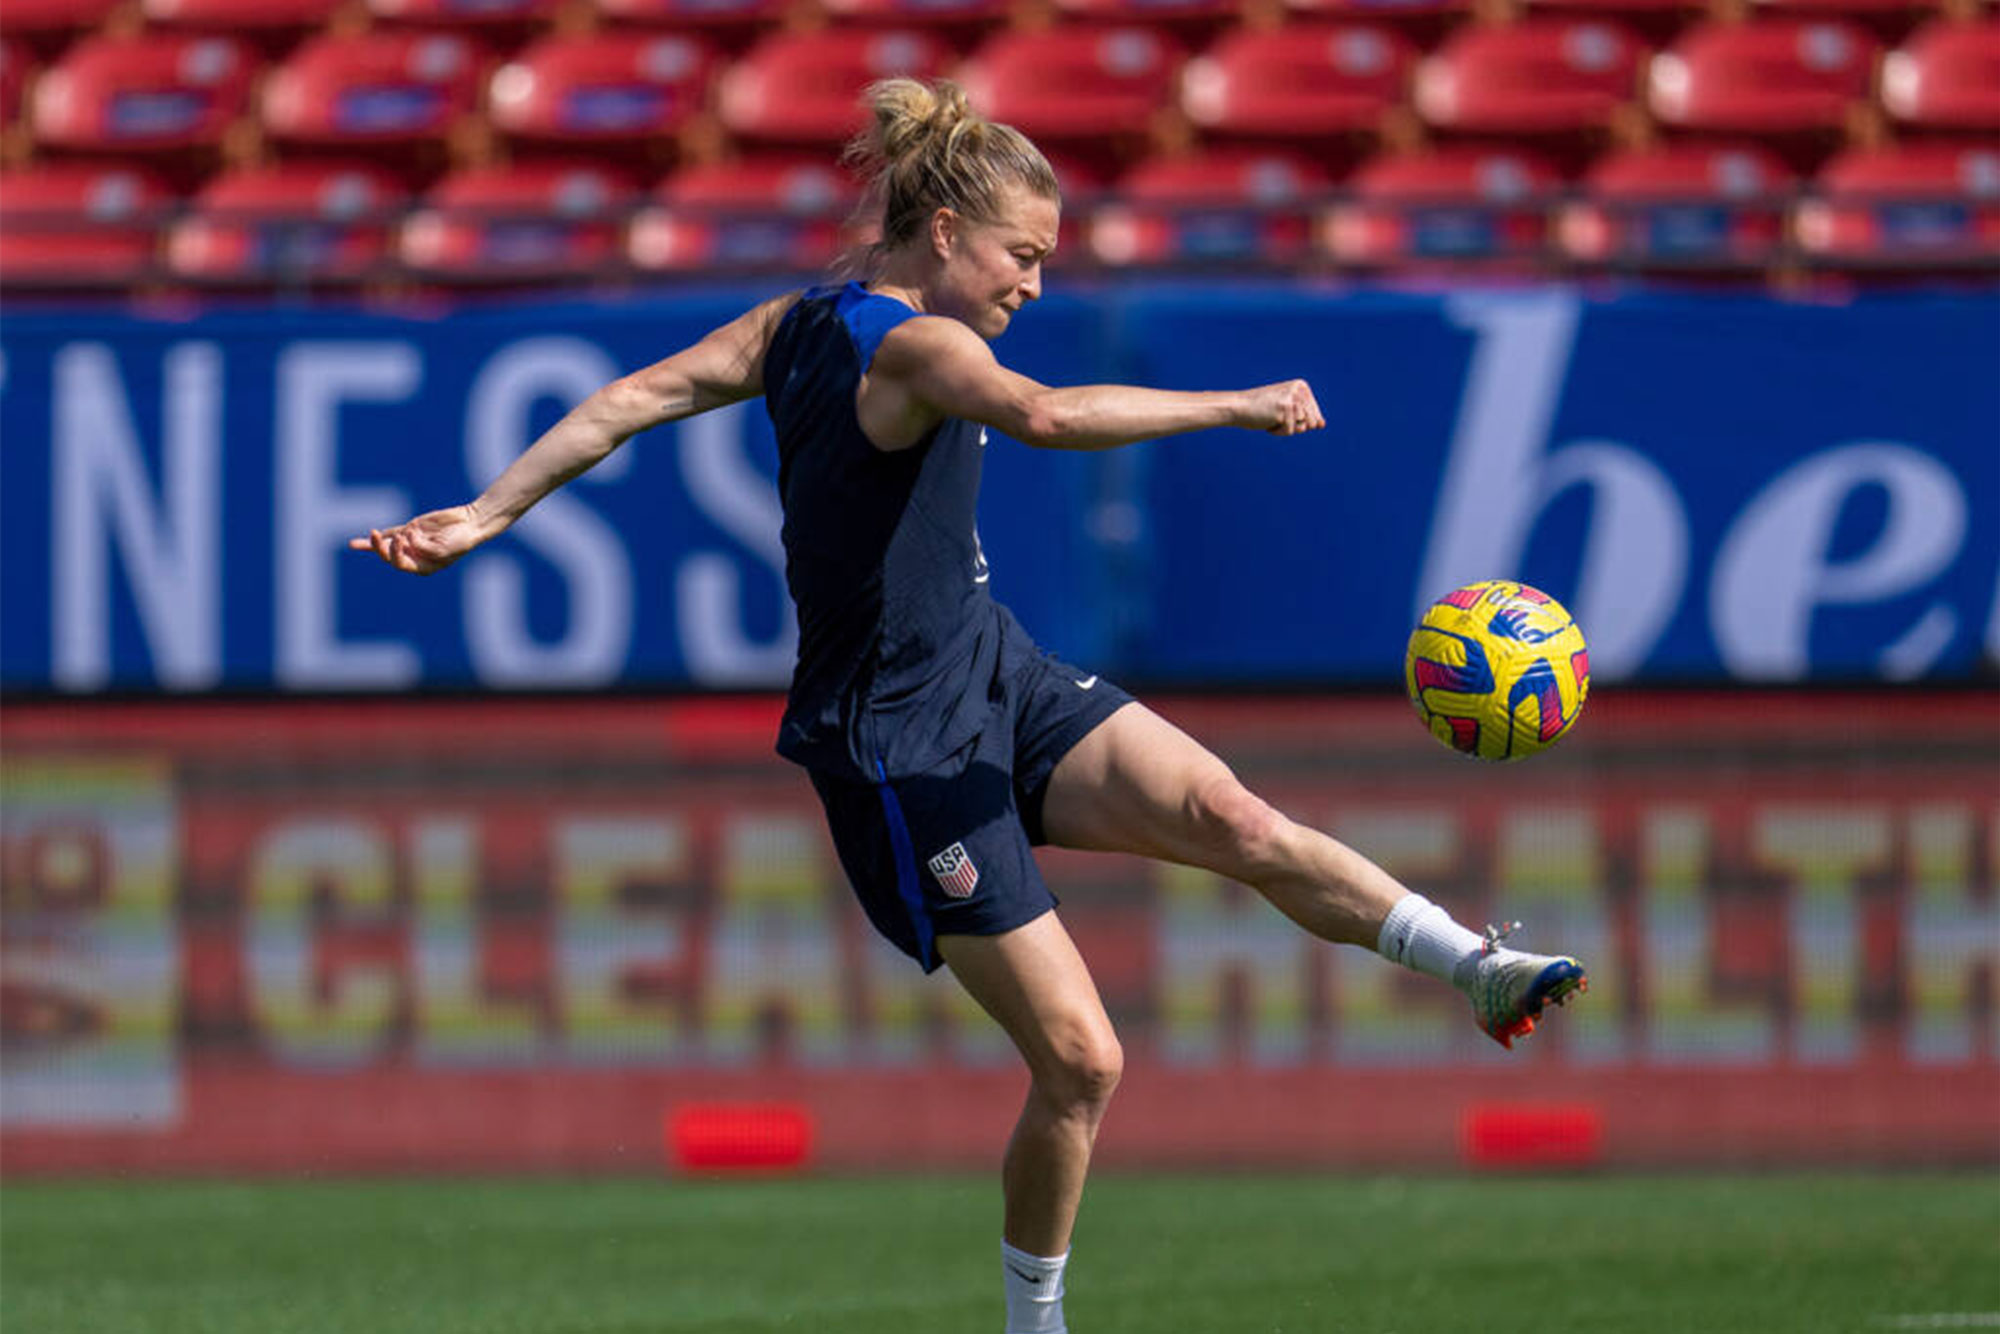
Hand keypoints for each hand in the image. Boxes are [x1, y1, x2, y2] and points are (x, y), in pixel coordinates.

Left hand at [348, 504, 487, 574]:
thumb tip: (407, 536)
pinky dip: (376, 538)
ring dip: (373, 544)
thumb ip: (424, 547)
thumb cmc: (460, 541)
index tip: (403, 538)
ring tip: (357, 542)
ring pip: (386, 546)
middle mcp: (414, 556)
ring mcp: (411, 543)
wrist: (470, 523)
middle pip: (389, 556)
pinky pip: (389, 534)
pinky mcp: (410, 530)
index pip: (401, 564)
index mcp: (422, 566)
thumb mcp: (444, 549)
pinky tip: (355, 545)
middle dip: (380, 548)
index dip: (397, 553)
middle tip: (375, 535)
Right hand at [1242, 380, 1324, 435]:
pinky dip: (1278, 432)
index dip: (1299, 421)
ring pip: (1303, 427)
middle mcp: (1299, 390)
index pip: (1315, 415)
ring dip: (1286, 429)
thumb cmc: (1261, 409)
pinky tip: (1267, 422)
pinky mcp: (1285, 409)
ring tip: (1272, 418)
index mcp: (1302, 386)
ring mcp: (1293, 399)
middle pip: (1312, 422)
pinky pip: (1291, 431)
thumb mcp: (1287, 411)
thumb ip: (1306, 416)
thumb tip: (1322, 425)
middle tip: (1277, 416)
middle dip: (1294, 426)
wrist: (1239, 407)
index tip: (1281, 412)